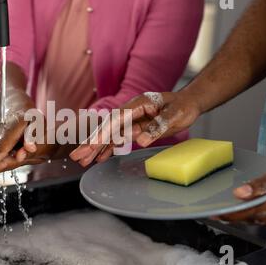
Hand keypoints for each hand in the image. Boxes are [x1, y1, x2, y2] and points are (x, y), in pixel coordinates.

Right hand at [70, 91, 201, 166]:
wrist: (188, 103)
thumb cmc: (183, 105)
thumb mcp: (176, 114)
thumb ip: (158, 125)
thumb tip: (141, 140)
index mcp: (137, 105)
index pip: (116, 121)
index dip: (103, 134)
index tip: (92, 146)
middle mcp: (130, 112)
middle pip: (107, 129)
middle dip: (91, 143)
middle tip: (76, 156)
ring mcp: (130, 121)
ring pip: (109, 136)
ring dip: (96, 149)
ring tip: (82, 161)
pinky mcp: (134, 128)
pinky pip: (118, 140)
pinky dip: (108, 149)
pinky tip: (99, 159)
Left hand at [217, 148, 265, 229]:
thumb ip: (263, 182)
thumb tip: (239, 193)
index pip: (256, 214)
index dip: (235, 215)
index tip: (218, 215)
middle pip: (262, 220)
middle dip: (240, 216)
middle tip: (221, 214)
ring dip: (253, 216)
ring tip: (234, 210)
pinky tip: (257, 206)